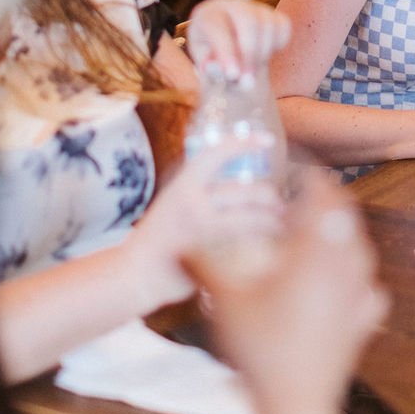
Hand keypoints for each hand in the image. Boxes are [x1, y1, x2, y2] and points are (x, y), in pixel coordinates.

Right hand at [132, 140, 283, 310]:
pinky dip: (263, 242)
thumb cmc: (156, 237)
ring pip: (253, 218)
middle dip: (270, 196)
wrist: (135, 273)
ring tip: (279, 223)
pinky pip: (248, 244)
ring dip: (273, 220)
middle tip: (279, 203)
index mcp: (183, 185)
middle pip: (247, 190)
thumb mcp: (172, 201)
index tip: (267, 140)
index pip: (217, 153)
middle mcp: (194, 204)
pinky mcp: (212, 256)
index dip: (245, 142)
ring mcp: (204, 230)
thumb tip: (237, 179)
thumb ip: (199, 188)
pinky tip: (272, 245)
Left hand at [187, 0, 290, 80]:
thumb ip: (213, 72)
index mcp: (206, 15)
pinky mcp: (273, 15)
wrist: (234, 63)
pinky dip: (278, 45)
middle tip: (249, 82)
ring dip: (263, 54)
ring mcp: (254, 7)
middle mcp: (230, 5)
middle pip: (248, 20)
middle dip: (250, 53)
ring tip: (251, 74)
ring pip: (267, 24)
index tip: (233, 75)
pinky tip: (263, 58)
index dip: (225, 51)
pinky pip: (283, 26)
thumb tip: (224, 71)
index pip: (217, 27)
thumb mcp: (209, 73)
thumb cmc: (216, 67)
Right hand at [189, 169, 387, 413]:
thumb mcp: (225, 301)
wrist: (297, 407)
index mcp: (317, 248)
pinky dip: (351, 271)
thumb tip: (177, 243)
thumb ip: (202, 264)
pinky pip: (366, 282)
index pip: (323, 191)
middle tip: (298, 196)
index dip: (309, 173)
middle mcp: (348, 263)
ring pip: (357, 246)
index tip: (292, 167)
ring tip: (311, 235)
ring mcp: (362, 292)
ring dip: (337, 232)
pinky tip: (337, 281)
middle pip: (344, 214)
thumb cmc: (261, 348)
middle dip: (322, 200)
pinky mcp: (366, 319)